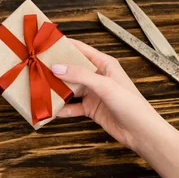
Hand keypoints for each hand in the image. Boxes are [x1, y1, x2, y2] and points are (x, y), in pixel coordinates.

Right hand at [51, 39, 167, 150]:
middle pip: (72, 69)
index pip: (80, 50)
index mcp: (104, 64)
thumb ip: (80, 75)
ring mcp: (93, 93)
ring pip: (70, 88)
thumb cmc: (131, 104)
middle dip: (55, 68)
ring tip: (40, 87)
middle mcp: (97, 77)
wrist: (141, 132)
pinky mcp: (91, 108)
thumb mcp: (104, 85)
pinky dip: (62, 108)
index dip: (64, 46)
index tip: (46, 44)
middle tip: (37, 67)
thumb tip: (57, 67)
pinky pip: (72, 106)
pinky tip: (51, 109)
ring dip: (57, 89)